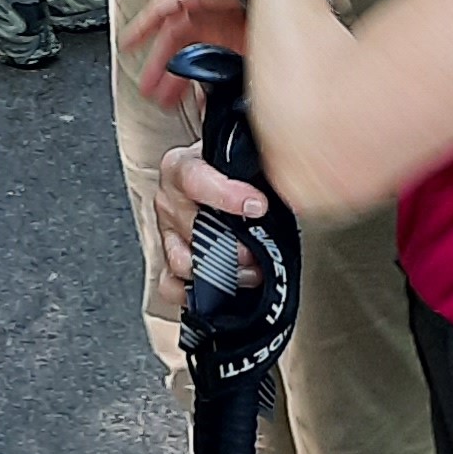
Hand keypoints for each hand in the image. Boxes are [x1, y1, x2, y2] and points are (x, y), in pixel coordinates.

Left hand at [122, 0, 343, 105]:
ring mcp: (203, 3)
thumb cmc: (287, 15)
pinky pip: (158, 10)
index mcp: (239, 34)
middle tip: (163, 101)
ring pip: (172, 35)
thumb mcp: (262, 59)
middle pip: (188, 50)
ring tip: (147, 84)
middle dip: (175, 79)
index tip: (191, 107)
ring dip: (158, 61)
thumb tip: (237, 116)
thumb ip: (246, 83)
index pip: (211, 62)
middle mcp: (220, 18)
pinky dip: (143, 27)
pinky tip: (129, 43)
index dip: (198, 86)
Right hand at [151, 137, 276, 296]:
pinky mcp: (168, 264)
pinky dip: (194, 293)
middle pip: (192, 227)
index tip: (258, 206)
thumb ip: (251, 167)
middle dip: (232, 244)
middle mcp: (170, 201)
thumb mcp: (240, 160)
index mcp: (181, 167)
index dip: (226, 194)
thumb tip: (284, 177)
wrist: (224, 187)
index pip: (194, 179)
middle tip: (258, 250)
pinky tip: (220, 289)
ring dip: (220, 272)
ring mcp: (168, 234)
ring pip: (181, 260)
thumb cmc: (231, 173)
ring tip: (249, 272)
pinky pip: (170, 285)